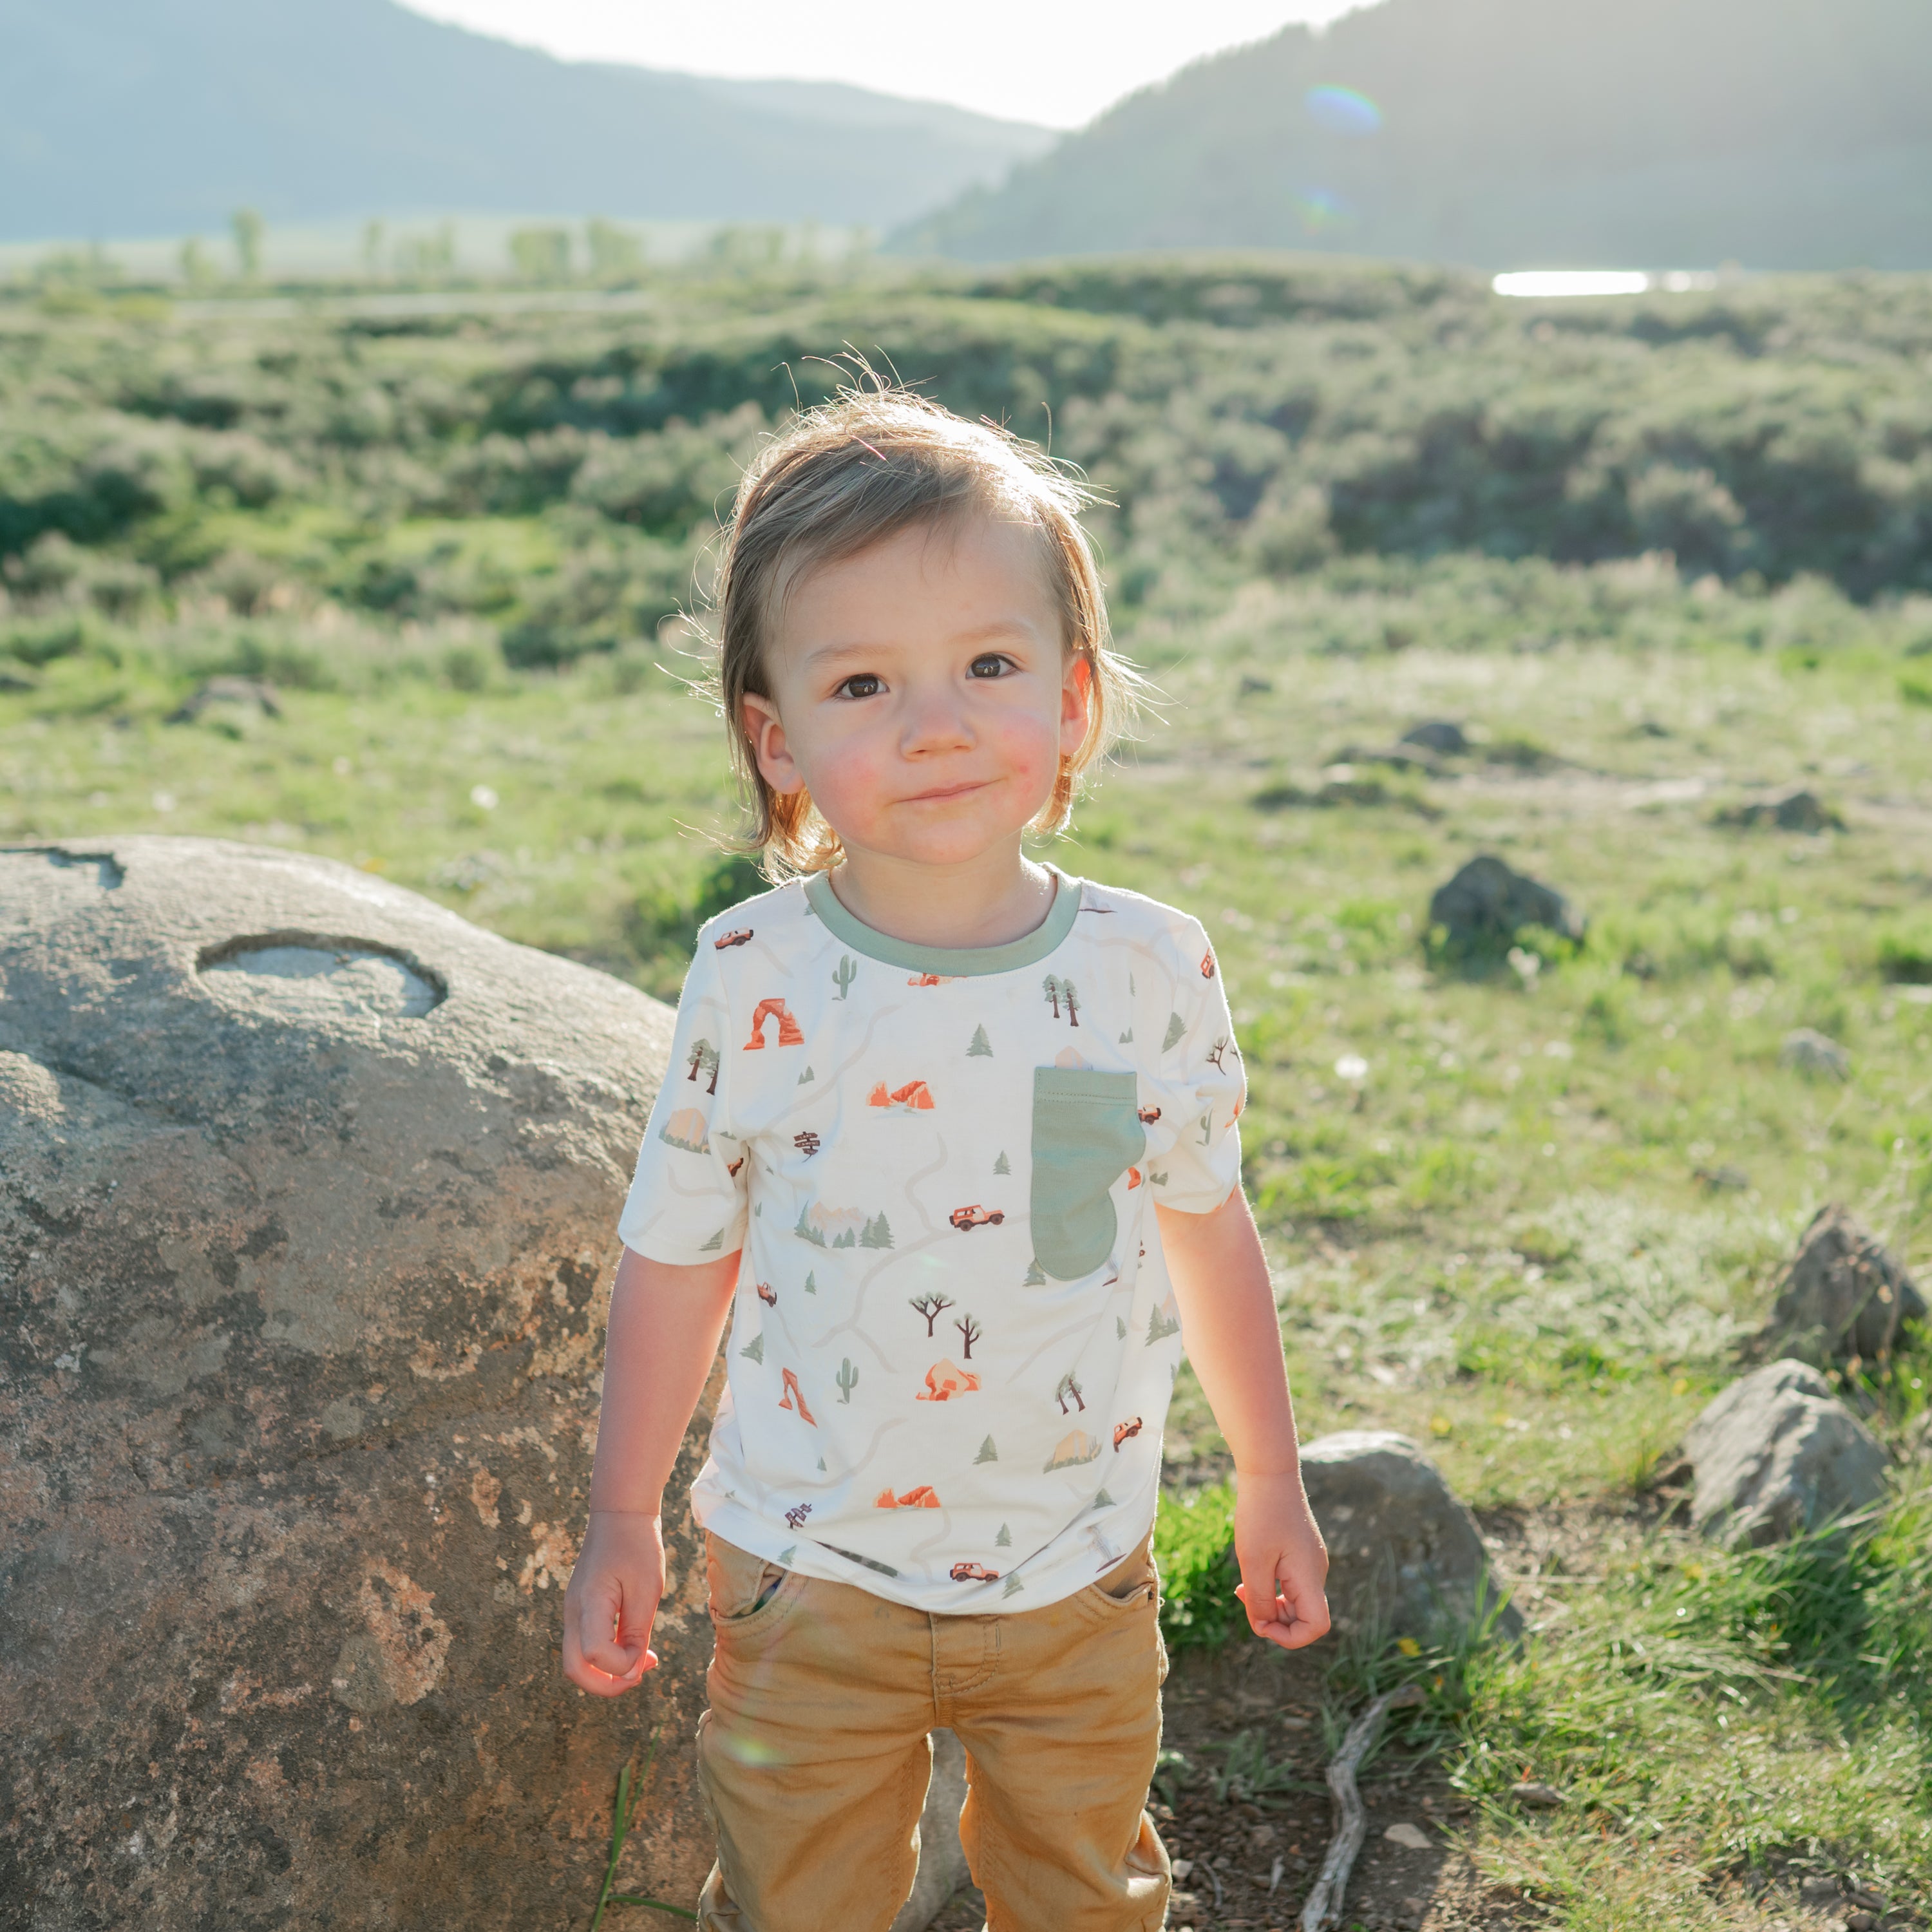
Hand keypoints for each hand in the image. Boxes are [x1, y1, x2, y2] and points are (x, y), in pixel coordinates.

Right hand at [562, 1509, 664, 1695]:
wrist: (620, 1511)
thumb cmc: (637, 1546)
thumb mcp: (647, 1590)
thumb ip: (637, 1634)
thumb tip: (632, 1672)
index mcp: (588, 1603)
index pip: (594, 1656)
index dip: (621, 1666)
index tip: (648, 1653)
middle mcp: (573, 1611)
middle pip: (575, 1669)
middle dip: (607, 1685)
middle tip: (640, 1676)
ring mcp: (573, 1610)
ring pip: (577, 1660)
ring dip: (607, 1671)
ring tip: (642, 1659)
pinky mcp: (581, 1607)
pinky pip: (586, 1643)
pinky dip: (607, 1655)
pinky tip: (633, 1646)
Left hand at [1231, 1470, 1330, 1650]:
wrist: (1269, 1471)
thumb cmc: (1260, 1514)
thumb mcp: (1253, 1562)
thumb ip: (1259, 1599)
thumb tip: (1262, 1627)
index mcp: (1310, 1577)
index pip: (1316, 1627)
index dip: (1289, 1637)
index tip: (1259, 1621)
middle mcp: (1316, 1572)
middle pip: (1303, 1617)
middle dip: (1273, 1619)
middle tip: (1242, 1598)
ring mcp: (1311, 1561)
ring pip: (1295, 1600)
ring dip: (1269, 1602)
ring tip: (1242, 1587)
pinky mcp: (1302, 1551)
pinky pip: (1291, 1582)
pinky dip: (1272, 1586)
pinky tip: (1252, 1573)